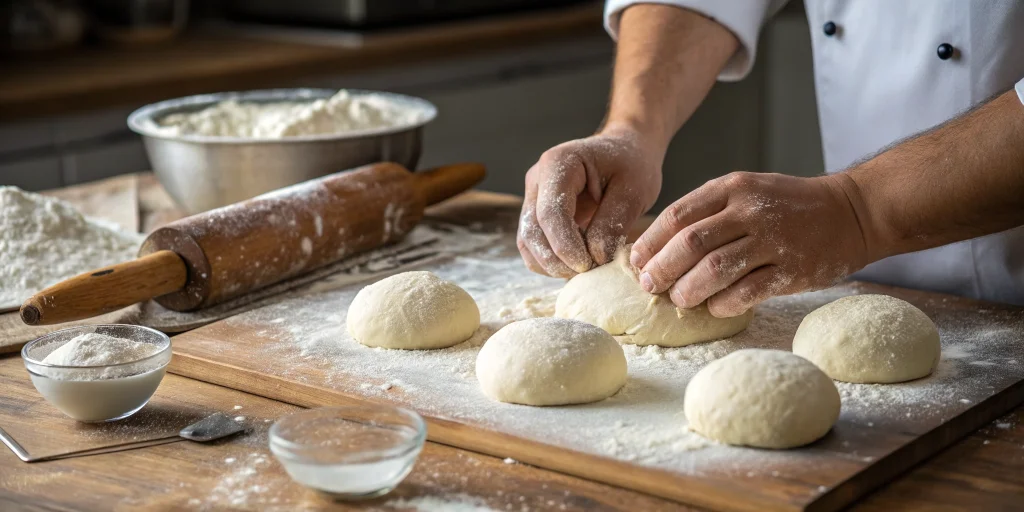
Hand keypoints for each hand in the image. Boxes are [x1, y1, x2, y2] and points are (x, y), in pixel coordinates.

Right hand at [517, 123, 662, 276]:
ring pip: (527, 241)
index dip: (565, 245)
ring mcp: (533, 196)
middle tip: (587, 273)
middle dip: (556, 260)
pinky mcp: (537, 213)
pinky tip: (575, 265)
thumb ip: (612, 222)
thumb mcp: (633, 190)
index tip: (588, 266)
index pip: (551, 213)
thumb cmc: (632, 164)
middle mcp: (537, 179)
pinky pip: (533, 244)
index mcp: (557, 163)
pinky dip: (550, 261)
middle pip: (532, 230)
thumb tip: (595, 257)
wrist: (626, 150)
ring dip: (550, 264)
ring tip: (583, 271)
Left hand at [630, 172, 869, 316]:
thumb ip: (706, 213)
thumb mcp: (745, 192)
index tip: (636, 262)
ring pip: (715, 269)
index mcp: (731, 188)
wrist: (850, 211)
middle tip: (650, 286)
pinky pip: (748, 291)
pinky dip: (724, 304)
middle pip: (690, 243)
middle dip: (663, 269)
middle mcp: (749, 211)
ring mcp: (772, 239)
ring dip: (690, 290)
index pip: (677, 215)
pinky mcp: (792, 269)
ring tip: (680, 300)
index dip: (650, 243)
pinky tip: (715, 308)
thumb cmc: (786, 206)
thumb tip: (656, 248)